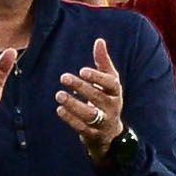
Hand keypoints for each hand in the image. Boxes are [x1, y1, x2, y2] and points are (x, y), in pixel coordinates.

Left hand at [55, 39, 127, 159]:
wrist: (111, 133)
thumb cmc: (107, 99)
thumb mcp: (109, 82)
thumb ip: (103, 62)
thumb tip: (99, 41)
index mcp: (116, 92)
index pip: (110, 84)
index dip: (97, 77)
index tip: (82, 70)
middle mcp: (112, 107)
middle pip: (97, 97)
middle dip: (80, 87)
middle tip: (63, 77)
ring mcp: (104, 122)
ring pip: (89, 114)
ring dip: (73, 104)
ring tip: (59, 95)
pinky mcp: (94, 134)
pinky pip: (82, 127)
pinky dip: (70, 119)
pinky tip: (59, 109)